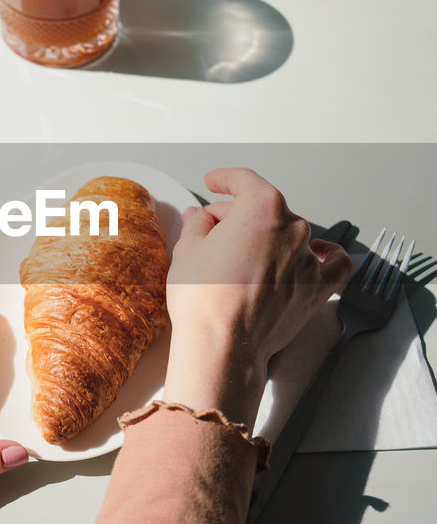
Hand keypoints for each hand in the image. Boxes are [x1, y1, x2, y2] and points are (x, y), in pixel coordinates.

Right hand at [163, 168, 352, 426]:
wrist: (223, 345)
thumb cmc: (204, 298)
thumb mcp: (188, 250)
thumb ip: (198, 225)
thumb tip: (200, 218)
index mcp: (262, 207)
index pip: (244, 181)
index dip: (225, 179)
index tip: (215, 182)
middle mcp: (292, 228)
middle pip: (265, 209)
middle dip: (238, 214)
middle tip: (213, 228)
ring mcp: (308, 259)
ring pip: (291, 234)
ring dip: (270, 235)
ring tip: (245, 250)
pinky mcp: (317, 289)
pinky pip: (335, 264)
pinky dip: (328, 255)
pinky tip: (320, 251)